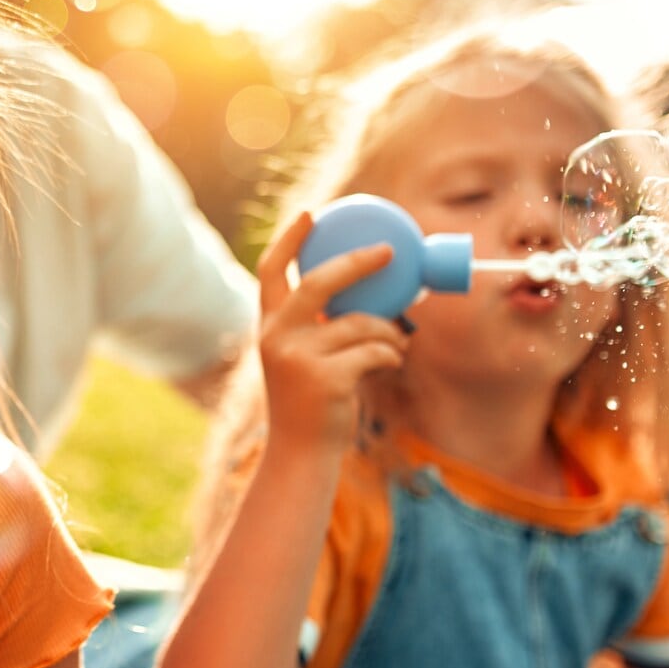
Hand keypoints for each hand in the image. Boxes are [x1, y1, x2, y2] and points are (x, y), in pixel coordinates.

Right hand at [257, 211, 410, 455]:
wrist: (301, 453)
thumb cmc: (310, 402)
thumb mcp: (302, 358)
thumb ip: (319, 327)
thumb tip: (370, 292)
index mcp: (270, 326)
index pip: (272, 271)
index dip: (289, 239)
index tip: (311, 215)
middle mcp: (278, 336)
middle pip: (320, 283)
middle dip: (357, 261)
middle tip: (388, 251)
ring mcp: (299, 357)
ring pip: (362, 323)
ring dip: (390, 333)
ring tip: (398, 344)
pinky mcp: (325, 378)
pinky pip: (375, 350)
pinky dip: (391, 355)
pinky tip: (391, 363)